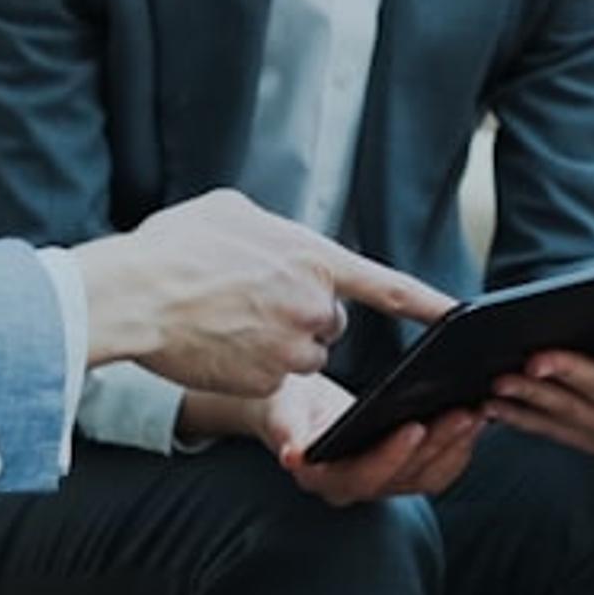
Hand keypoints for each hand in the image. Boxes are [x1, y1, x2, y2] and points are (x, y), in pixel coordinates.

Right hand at [74, 190, 456, 398]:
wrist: (133, 296)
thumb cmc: (174, 246)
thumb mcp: (232, 210)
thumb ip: (272, 231)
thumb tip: (275, 243)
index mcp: (313, 258)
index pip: (388, 287)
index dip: (429, 303)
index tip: (460, 315)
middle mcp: (312, 306)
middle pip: (329, 320)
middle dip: (301, 313)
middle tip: (250, 297)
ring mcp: (290, 350)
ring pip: (301, 352)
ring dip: (277, 342)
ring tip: (228, 319)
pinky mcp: (265, 384)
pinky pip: (271, 378)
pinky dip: (251, 366)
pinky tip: (217, 344)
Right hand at [195, 371, 484, 505]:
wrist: (291, 408)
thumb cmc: (285, 404)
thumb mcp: (281, 411)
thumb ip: (287, 433)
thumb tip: (294, 456)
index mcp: (325, 479)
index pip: (364, 476)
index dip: (391, 456)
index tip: (414, 427)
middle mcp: (355, 489)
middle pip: (405, 476)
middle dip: (438, 444)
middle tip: (466, 412)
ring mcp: (381, 482)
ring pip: (426, 476)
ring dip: (456, 446)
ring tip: (478, 411)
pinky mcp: (400, 470)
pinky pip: (436, 469)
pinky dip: (458, 447)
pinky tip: (476, 416)